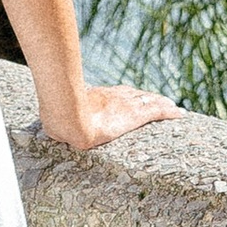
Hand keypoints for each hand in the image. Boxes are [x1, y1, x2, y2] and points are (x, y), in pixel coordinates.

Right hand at [40, 80, 177, 152]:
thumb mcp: (58, 120)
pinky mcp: (134, 115)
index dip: (127, 98)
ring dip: (161, 105)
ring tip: (172, 107)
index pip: (117, 96)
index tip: (134, 99)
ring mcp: (124, 106)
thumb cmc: (59, 119)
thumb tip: (47, 129)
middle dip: (146, 100)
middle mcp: (113, 99)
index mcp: (97, 99)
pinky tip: (179, 113)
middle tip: (159, 101)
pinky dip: (169, 112)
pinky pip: (156, 111)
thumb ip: (58, 123)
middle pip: (135, 97)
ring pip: (149, 103)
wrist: (68, 119)